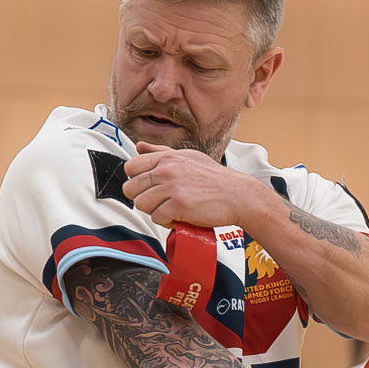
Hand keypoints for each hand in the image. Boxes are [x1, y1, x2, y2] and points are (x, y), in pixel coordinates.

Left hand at [121, 144, 260, 229]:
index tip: (150, 188)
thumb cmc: (214, 179)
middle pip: (131, 189)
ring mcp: (171, 187)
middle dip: (144, 199)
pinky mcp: (178, 205)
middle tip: (161, 201)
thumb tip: (139, 146)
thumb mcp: (188, 157)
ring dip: (155, 211)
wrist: (238, 195)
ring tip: (172, 208)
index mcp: (167, 157)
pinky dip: (167, 221)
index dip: (137, 181)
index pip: (130, 167)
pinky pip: (156, 218)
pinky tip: (180, 216)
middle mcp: (166, 169)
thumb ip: (160, 152)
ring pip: (141, 205)